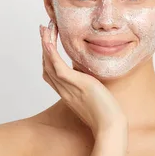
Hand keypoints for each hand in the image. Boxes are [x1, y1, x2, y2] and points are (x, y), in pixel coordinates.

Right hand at [40, 19, 127, 138]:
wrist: (110, 126)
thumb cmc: (107, 115)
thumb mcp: (95, 97)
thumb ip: (89, 86)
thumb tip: (92, 77)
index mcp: (67, 93)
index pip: (51, 72)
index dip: (47, 56)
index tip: (48, 42)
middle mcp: (64, 90)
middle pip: (46, 65)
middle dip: (44, 46)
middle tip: (44, 29)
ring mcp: (68, 88)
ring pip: (49, 63)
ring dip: (45, 44)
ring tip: (45, 28)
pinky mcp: (76, 84)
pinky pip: (58, 67)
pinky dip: (51, 54)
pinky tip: (49, 41)